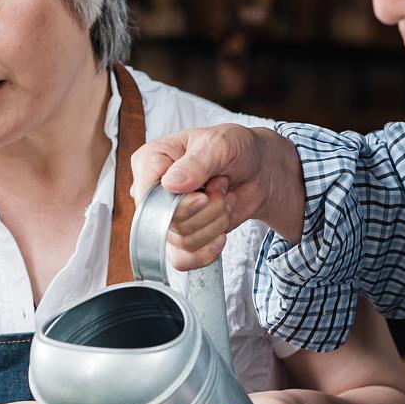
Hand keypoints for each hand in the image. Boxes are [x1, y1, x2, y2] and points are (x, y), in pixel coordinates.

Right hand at [129, 125, 305, 269]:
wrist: (258, 171)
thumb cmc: (235, 149)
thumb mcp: (220, 144)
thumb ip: (196, 163)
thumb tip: (171, 184)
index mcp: (152, 161)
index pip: (146, 195)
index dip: (177, 203)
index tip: (203, 193)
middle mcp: (155, 191)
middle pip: (168, 222)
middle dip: (207, 209)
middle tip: (221, 186)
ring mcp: (167, 216)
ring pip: (183, 240)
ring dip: (216, 222)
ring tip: (224, 198)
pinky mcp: (181, 236)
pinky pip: (184, 259)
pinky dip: (208, 250)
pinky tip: (221, 233)